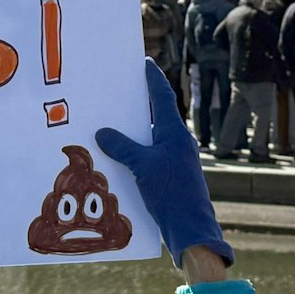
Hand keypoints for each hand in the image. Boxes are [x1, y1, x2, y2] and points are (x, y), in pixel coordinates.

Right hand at [95, 59, 232, 266]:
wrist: (191, 229)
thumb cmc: (171, 194)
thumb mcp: (142, 167)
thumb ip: (122, 147)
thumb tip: (103, 133)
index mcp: (175, 133)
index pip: (162, 97)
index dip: (152, 79)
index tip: (145, 63)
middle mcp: (178, 142)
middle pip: (156, 116)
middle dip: (137, 105)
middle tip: (118, 92)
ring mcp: (176, 160)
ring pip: (151, 139)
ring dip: (133, 133)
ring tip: (110, 126)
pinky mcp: (172, 176)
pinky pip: (151, 156)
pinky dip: (135, 152)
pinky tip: (118, 159)